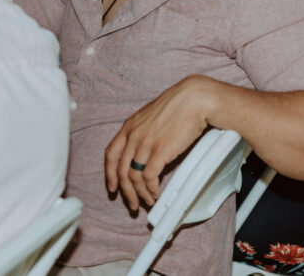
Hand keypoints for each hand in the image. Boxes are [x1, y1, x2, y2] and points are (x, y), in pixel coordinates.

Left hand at [104, 75, 216, 211]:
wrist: (193, 99)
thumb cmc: (178, 106)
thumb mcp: (151, 116)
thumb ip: (143, 132)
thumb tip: (144, 152)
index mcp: (129, 126)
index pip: (111, 154)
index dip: (110, 174)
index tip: (113, 188)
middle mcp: (133, 135)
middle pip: (121, 170)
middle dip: (125, 191)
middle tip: (133, 204)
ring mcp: (145, 143)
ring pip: (134, 177)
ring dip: (140, 193)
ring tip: (148, 201)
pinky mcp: (159, 151)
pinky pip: (149, 177)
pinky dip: (151, 189)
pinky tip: (156, 193)